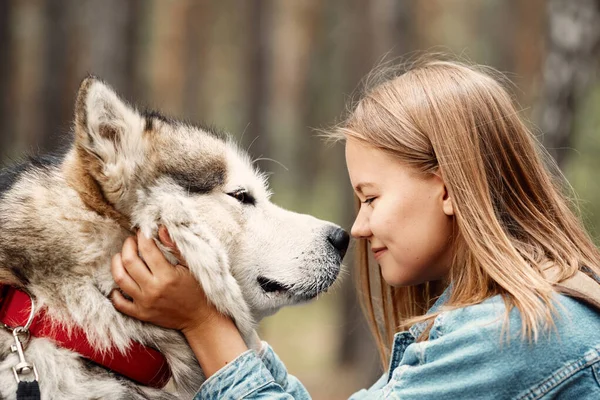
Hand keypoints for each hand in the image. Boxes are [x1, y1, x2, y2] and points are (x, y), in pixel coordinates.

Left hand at [110, 227, 248, 376]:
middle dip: (127, 245)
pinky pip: (119, 303)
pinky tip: (121, 280)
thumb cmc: (197, 289)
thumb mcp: (190, 266)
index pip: (147, 249)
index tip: (142, 231)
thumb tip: (160, 229)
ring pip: (120, 278)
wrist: (199, 318)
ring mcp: (144, 302)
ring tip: (122, 256)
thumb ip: (175, 248)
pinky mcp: (140, 314)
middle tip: (131, 241)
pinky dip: (114, 291)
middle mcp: (153, 289)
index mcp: (167, 275)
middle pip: (129, 261)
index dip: (142, 236)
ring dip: (117, 263)